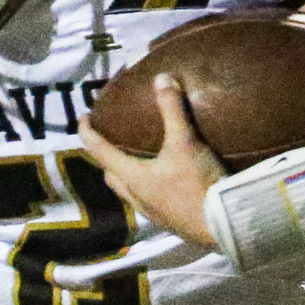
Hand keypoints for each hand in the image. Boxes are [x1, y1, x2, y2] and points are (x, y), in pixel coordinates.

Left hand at [77, 76, 224, 248]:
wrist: (222, 226)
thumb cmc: (196, 183)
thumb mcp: (185, 143)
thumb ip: (172, 110)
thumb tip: (161, 78)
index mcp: (131, 177)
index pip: (99, 151)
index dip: (87, 133)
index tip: (82, 119)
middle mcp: (135, 196)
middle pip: (111, 175)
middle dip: (106, 158)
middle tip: (111, 141)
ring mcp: (151, 212)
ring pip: (128, 190)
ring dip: (127, 175)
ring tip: (138, 158)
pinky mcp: (168, 221)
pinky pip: (148, 200)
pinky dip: (148, 187)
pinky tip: (165, 180)